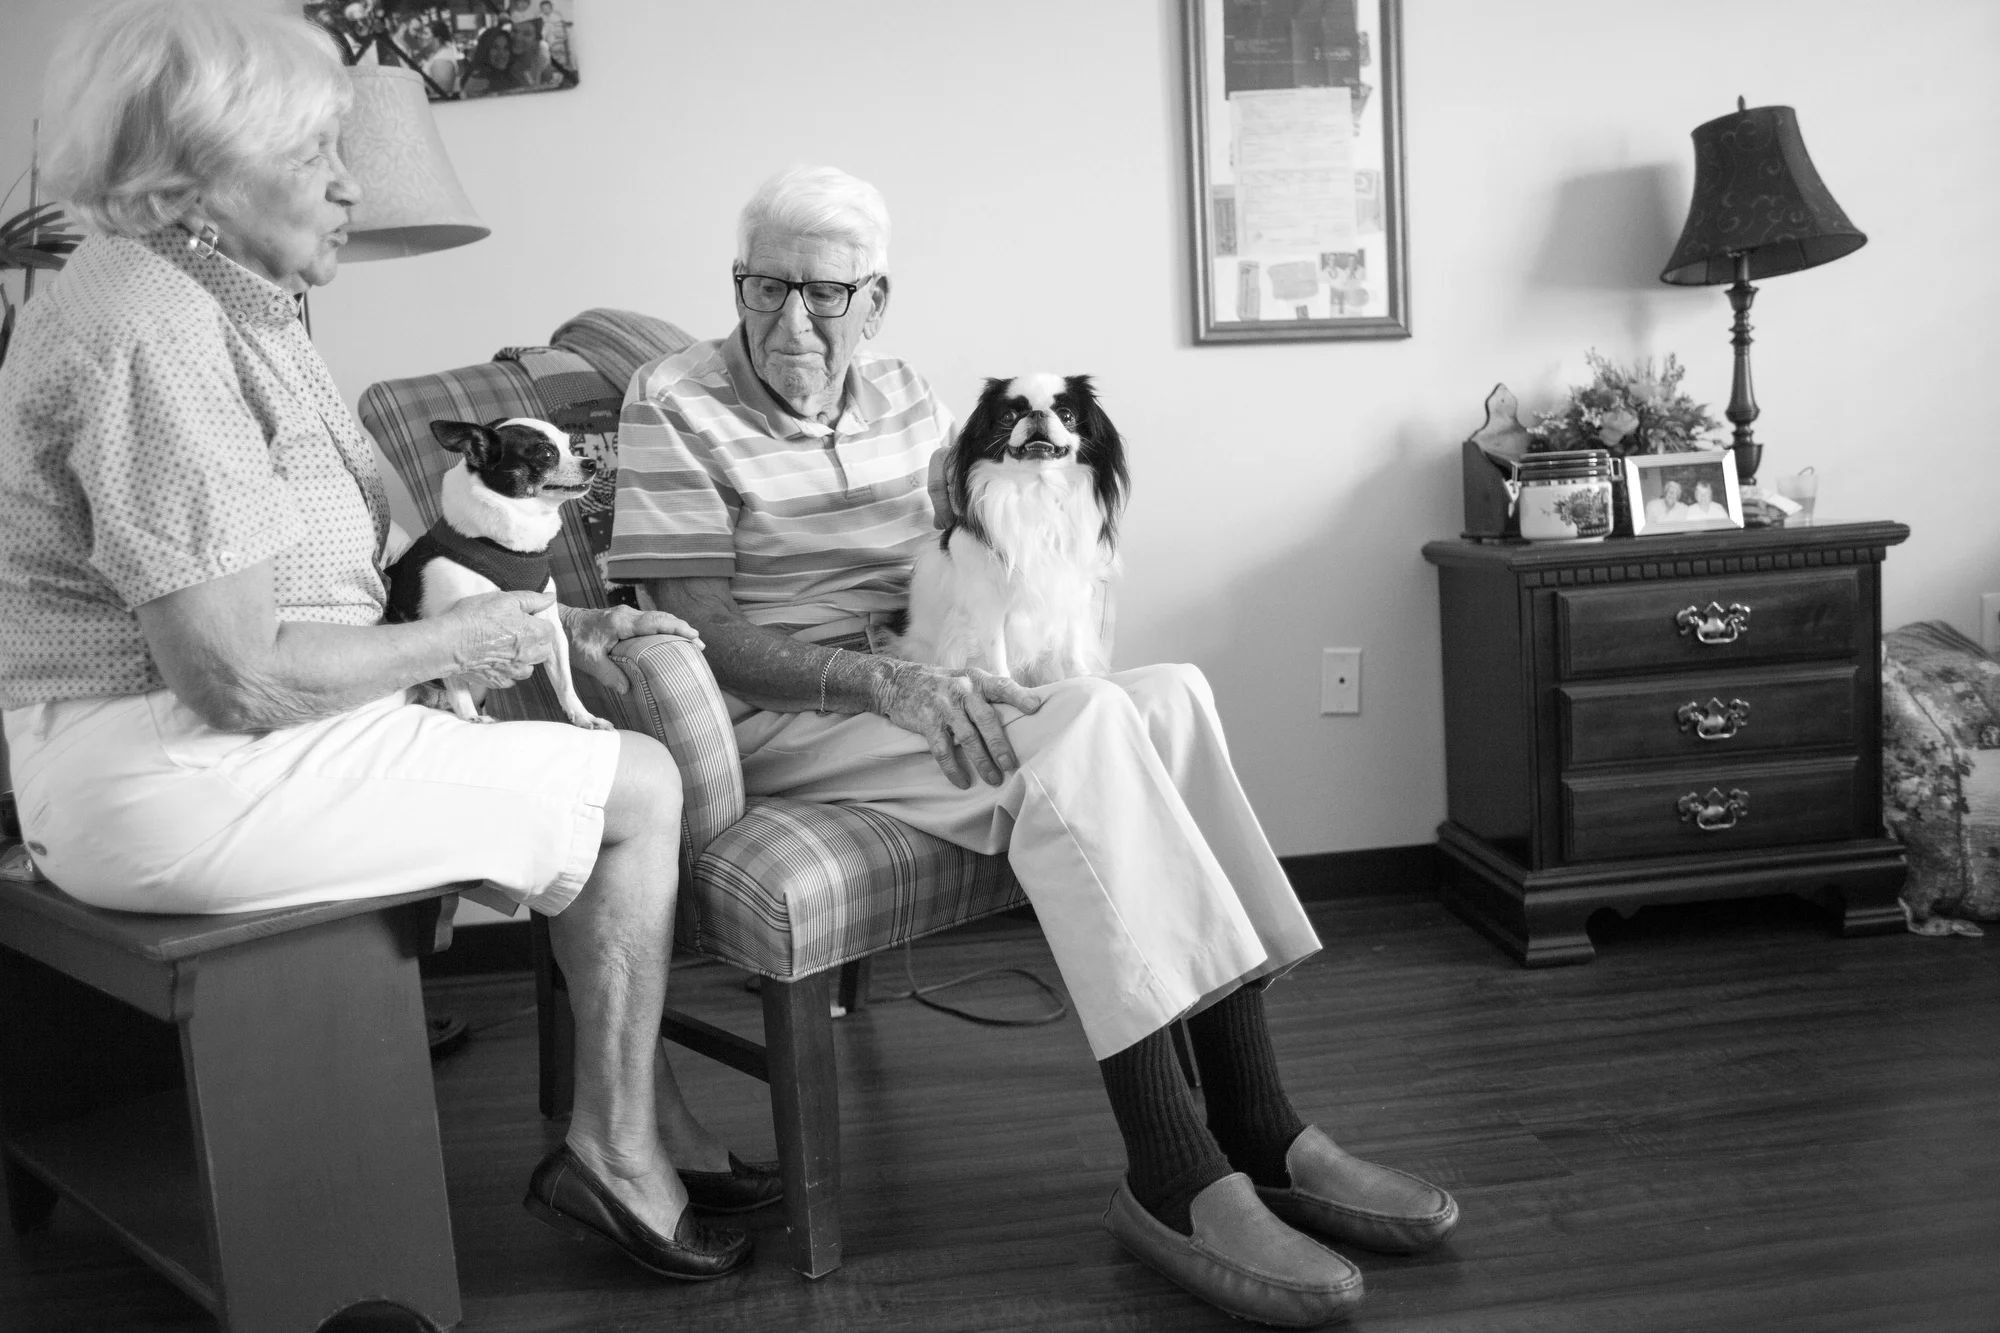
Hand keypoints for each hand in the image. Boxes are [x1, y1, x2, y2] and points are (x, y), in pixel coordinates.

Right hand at [440, 588, 560, 689]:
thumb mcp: (504, 599)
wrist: (450, 642)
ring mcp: (514, 671)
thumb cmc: (475, 617)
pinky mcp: (499, 682)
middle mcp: (528, 655)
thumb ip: (531, 599)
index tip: (526, 621)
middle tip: (517, 634)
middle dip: (536, 643)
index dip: (539, 624)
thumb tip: (550, 598)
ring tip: (506, 649)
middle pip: (543, 651)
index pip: (550, 631)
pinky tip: (495, 661)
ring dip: (523, 660)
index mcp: (533, 633)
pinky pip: (511, 680)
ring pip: (529, 668)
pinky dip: (507, 672)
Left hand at [560, 604, 704, 695]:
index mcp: (621, 622)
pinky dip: (664, 629)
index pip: (656, 622)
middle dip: (683, 629)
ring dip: (675, 628)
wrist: (561, 623)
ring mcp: (627, 615)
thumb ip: (610, 675)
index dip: (677, 629)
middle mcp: (627, 615)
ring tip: (692, 642)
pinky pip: (650, 622)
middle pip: (663, 618)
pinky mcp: (625, 619)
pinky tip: (669, 640)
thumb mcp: (589, 661)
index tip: (694, 637)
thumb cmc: (573, 640)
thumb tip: (629, 690)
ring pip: (658, 618)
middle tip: (700, 644)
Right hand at [872, 658, 1042, 788]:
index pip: (1002, 686)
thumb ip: (987, 693)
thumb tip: (1024, 708)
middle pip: (986, 720)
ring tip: (993, 779)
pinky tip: (962, 782)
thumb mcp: (965, 679)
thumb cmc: (941, 685)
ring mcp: (944, 706)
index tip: (1036, 707)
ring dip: (981, 761)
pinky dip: (953, 769)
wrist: (898, 682)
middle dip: (1000, 745)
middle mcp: (962, 690)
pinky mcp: (927, 721)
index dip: (1019, 696)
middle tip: (1010, 765)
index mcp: (976, 680)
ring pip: (967, 738)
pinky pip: (943, 750)